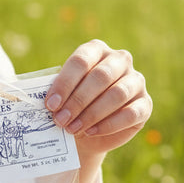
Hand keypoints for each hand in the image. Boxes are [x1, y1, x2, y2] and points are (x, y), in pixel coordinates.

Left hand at [45, 40, 151, 159]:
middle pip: (100, 76)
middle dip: (77, 100)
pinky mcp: (145, 104)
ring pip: (117, 94)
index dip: (65, 83)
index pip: (81, 61)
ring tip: (72, 128)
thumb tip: (38, 98)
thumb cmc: (70, 106)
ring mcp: (136, 81)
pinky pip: (131, 113)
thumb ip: (53, 92)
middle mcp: (119, 60)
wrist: (87, 131)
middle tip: (60, 120)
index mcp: (96, 50)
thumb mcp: (59, 95)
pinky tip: (91, 132)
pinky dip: (109, 124)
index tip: (50, 104)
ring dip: (91, 114)